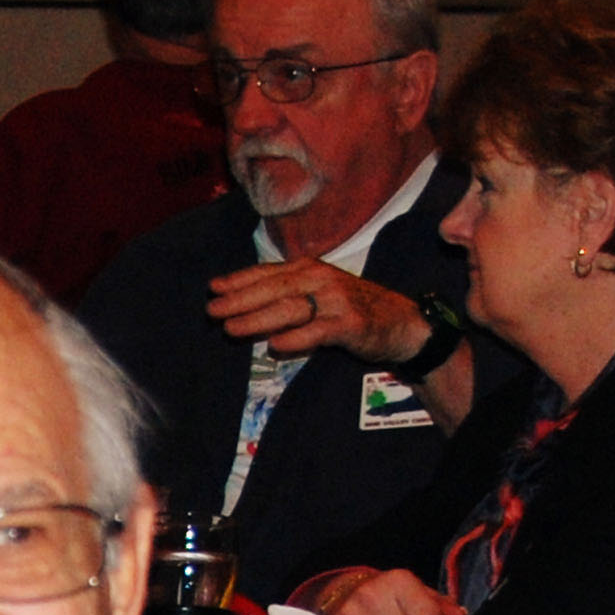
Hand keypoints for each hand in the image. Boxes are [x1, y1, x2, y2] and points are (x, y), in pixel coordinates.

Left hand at [207, 259, 431, 366]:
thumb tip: (244, 305)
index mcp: (312, 269)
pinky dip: (296, 338)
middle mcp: (322, 280)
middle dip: (240, 299)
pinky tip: (275, 345)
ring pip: (291, 308)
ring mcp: (337, 300)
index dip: (240, 279)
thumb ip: (287, 296)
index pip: (269, 273)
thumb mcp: (319, 294)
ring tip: (231, 328)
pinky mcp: (350, 323)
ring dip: (258, 319)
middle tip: (212, 310)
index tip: (214, 287)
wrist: (401, 322)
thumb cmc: (352, 309)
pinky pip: (318, 331)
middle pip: (275, 289)